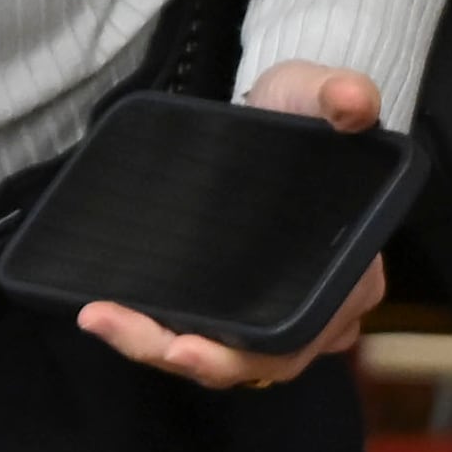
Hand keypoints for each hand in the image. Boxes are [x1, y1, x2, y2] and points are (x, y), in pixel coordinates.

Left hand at [76, 59, 392, 390]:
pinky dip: (157, 330)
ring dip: (156, 345)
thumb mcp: (316, 91)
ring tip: (98, 317)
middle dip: (180, 355)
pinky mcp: (235, 296)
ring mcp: (273, 306)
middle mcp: (317, 309)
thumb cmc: (301, 106)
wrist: (275, 105)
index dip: (245, 357)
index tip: (185, 348)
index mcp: (350, 278)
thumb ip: (340, 94)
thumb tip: (353, 101)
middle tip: (114, 325)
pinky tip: (107, 312)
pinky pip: (201, 332)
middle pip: (252, 361)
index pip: (299, 339)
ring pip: (220, 354)